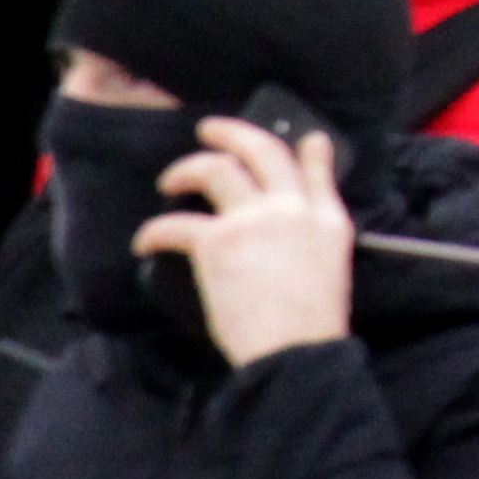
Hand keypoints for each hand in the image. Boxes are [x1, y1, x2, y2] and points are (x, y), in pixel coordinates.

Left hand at [133, 113, 351, 367]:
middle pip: (260, 151)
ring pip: (215, 170)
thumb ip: (320, 233)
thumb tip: (301, 220)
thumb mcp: (333, 265)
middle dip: (230, 133)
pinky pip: (176, 224)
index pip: (316, 168)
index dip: (309, 149)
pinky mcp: (217, 242)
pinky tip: (145, 241)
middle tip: (208, 130)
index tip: (306, 138)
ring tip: (169, 181)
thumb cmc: (312, 322)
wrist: (294, 348)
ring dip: (185, 169)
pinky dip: (154, 231)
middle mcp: (291, 208)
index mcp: (326, 218)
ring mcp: (253, 220)